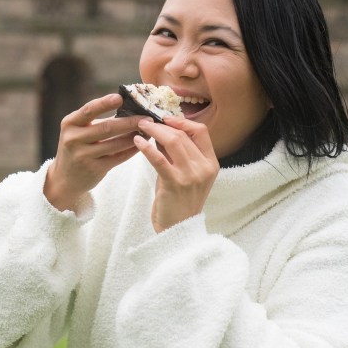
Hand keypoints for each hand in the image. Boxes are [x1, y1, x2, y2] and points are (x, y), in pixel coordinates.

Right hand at [44, 94, 143, 211]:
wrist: (65, 178)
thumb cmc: (77, 146)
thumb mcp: (78, 130)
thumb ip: (98, 119)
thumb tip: (129, 107)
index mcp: (70, 123)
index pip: (89, 110)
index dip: (104, 103)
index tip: (120, 97)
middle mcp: (73, 138)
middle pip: (107, 128)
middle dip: (130, 122)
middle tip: (147, 117)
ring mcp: (83, 155)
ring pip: (115, 144)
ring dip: (134, 137)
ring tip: (148, 130)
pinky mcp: (94, 169)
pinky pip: (118, 157)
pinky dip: (132, 150)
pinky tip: (142, 144)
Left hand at [134, 116, 218, 231]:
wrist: (179, 229)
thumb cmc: (179, 200)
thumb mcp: (184, 174)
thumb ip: (176, 154)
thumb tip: (160, 130)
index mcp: (211, 163)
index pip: (201, 132)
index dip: (182, 121)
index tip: (166, 118)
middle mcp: (204, 168)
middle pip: (183, 135)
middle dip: (162, 125)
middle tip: (146, 121)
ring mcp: (191, 176)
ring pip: (173, 142)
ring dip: (154, 131)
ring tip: (141, 127)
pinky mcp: (174, 183)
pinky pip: (158, 159)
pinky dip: (146, 147)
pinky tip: (137, 141)